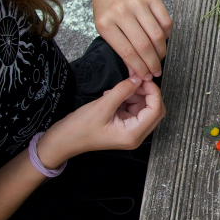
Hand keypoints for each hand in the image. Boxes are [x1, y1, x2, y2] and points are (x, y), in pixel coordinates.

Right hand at [39, 76, 165, 161]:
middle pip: (153, 109)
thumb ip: (121, 91)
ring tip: (115, 90)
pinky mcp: (123, 125)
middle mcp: (135, 134)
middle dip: (145, 93)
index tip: (145, 79)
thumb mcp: (102, 106)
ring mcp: (130, 130)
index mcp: (133, 134)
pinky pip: (132, 108)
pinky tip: (112, 95)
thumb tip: (137, 79)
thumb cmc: (79, 129)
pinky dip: (126, 98)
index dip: (153, 92)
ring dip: (133, 94)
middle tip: (134, 80)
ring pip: (143, 107)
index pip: (156, 111)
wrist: (63, 140)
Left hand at [92, 0, 172, 78]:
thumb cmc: (107, 7)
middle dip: (152, 63)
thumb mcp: (105, 28)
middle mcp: (121, 11)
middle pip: (143, 45)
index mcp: (105, 23)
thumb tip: (136, 71)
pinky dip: (166, 35)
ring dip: (161, 51)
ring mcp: (137, 3)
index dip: (139, 67)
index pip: (126, 52)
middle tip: (156, 72)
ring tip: (159, 58)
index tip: (145, 76)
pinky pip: (165, 22)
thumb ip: (120, 48)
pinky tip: (162, 40)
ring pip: (157, 35)